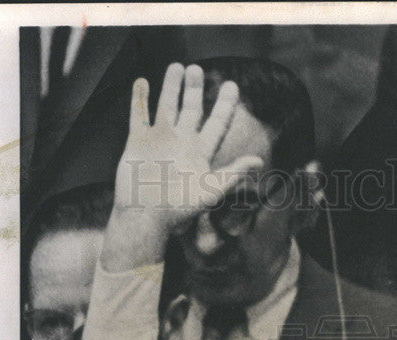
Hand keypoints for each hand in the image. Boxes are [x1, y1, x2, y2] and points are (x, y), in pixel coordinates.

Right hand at [103, 64, 263, 270]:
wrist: (145, 216)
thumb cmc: (179, 209)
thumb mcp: (211, 191)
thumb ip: (233, 173)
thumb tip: (259, 162)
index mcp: (200, 153)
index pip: (217, 123)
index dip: (226, 105)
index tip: (233, 86)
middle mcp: (181, 143)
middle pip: (191, 110)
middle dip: (195, 89)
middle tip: (198, 68)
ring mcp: (159, 141)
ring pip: (167, 107)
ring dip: (171, 87)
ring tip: (177, 66)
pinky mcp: (138, 141)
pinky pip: (139, 114)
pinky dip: (139, 98)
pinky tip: (142, 81)